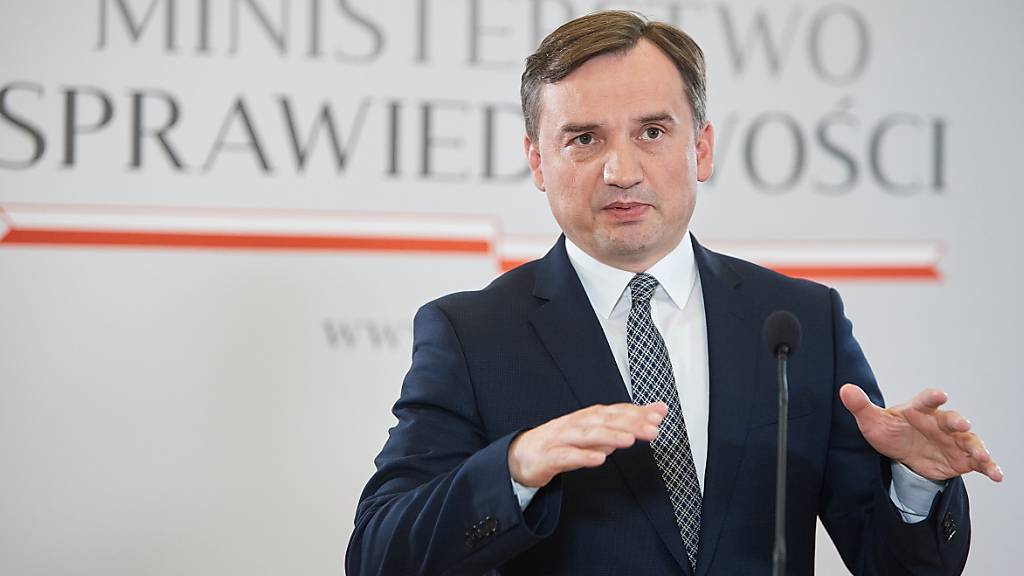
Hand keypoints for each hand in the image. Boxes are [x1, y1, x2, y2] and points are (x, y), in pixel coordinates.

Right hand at [508, 402, 667, 487]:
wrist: (520, 456)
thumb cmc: (560, 443)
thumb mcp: (592, 433)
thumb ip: (621, 425)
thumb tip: (652, 415)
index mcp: (586, 418)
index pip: (615, 411)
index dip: (637, 412)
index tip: (659, 414)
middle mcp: (575, 424)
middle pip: (604, 421)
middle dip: (630, 423)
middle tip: (653, 428)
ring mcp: (560, 439)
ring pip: (587, 435)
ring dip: (609, 436)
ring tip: (629, 440)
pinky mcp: (548, 457)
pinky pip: (566, 456)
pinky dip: (582, 456)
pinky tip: (598, 459)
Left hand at [840, 384, 1002, 482]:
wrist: (901, 453)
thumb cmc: (890, 431)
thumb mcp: (871, 421)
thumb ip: (860, 406)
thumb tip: (845, 389)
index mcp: (919, 410)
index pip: (926, 400)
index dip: (933, 397)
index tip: (940, 395)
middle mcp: (940, 423)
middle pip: (952, 419)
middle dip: (958, 422)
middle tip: (962, 425)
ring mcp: (953, 440)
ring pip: (969, 441)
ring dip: (977, 447)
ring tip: (982, 456)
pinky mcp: (961, 458)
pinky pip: (978, 462)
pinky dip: (989, 467)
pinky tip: (996, 475)